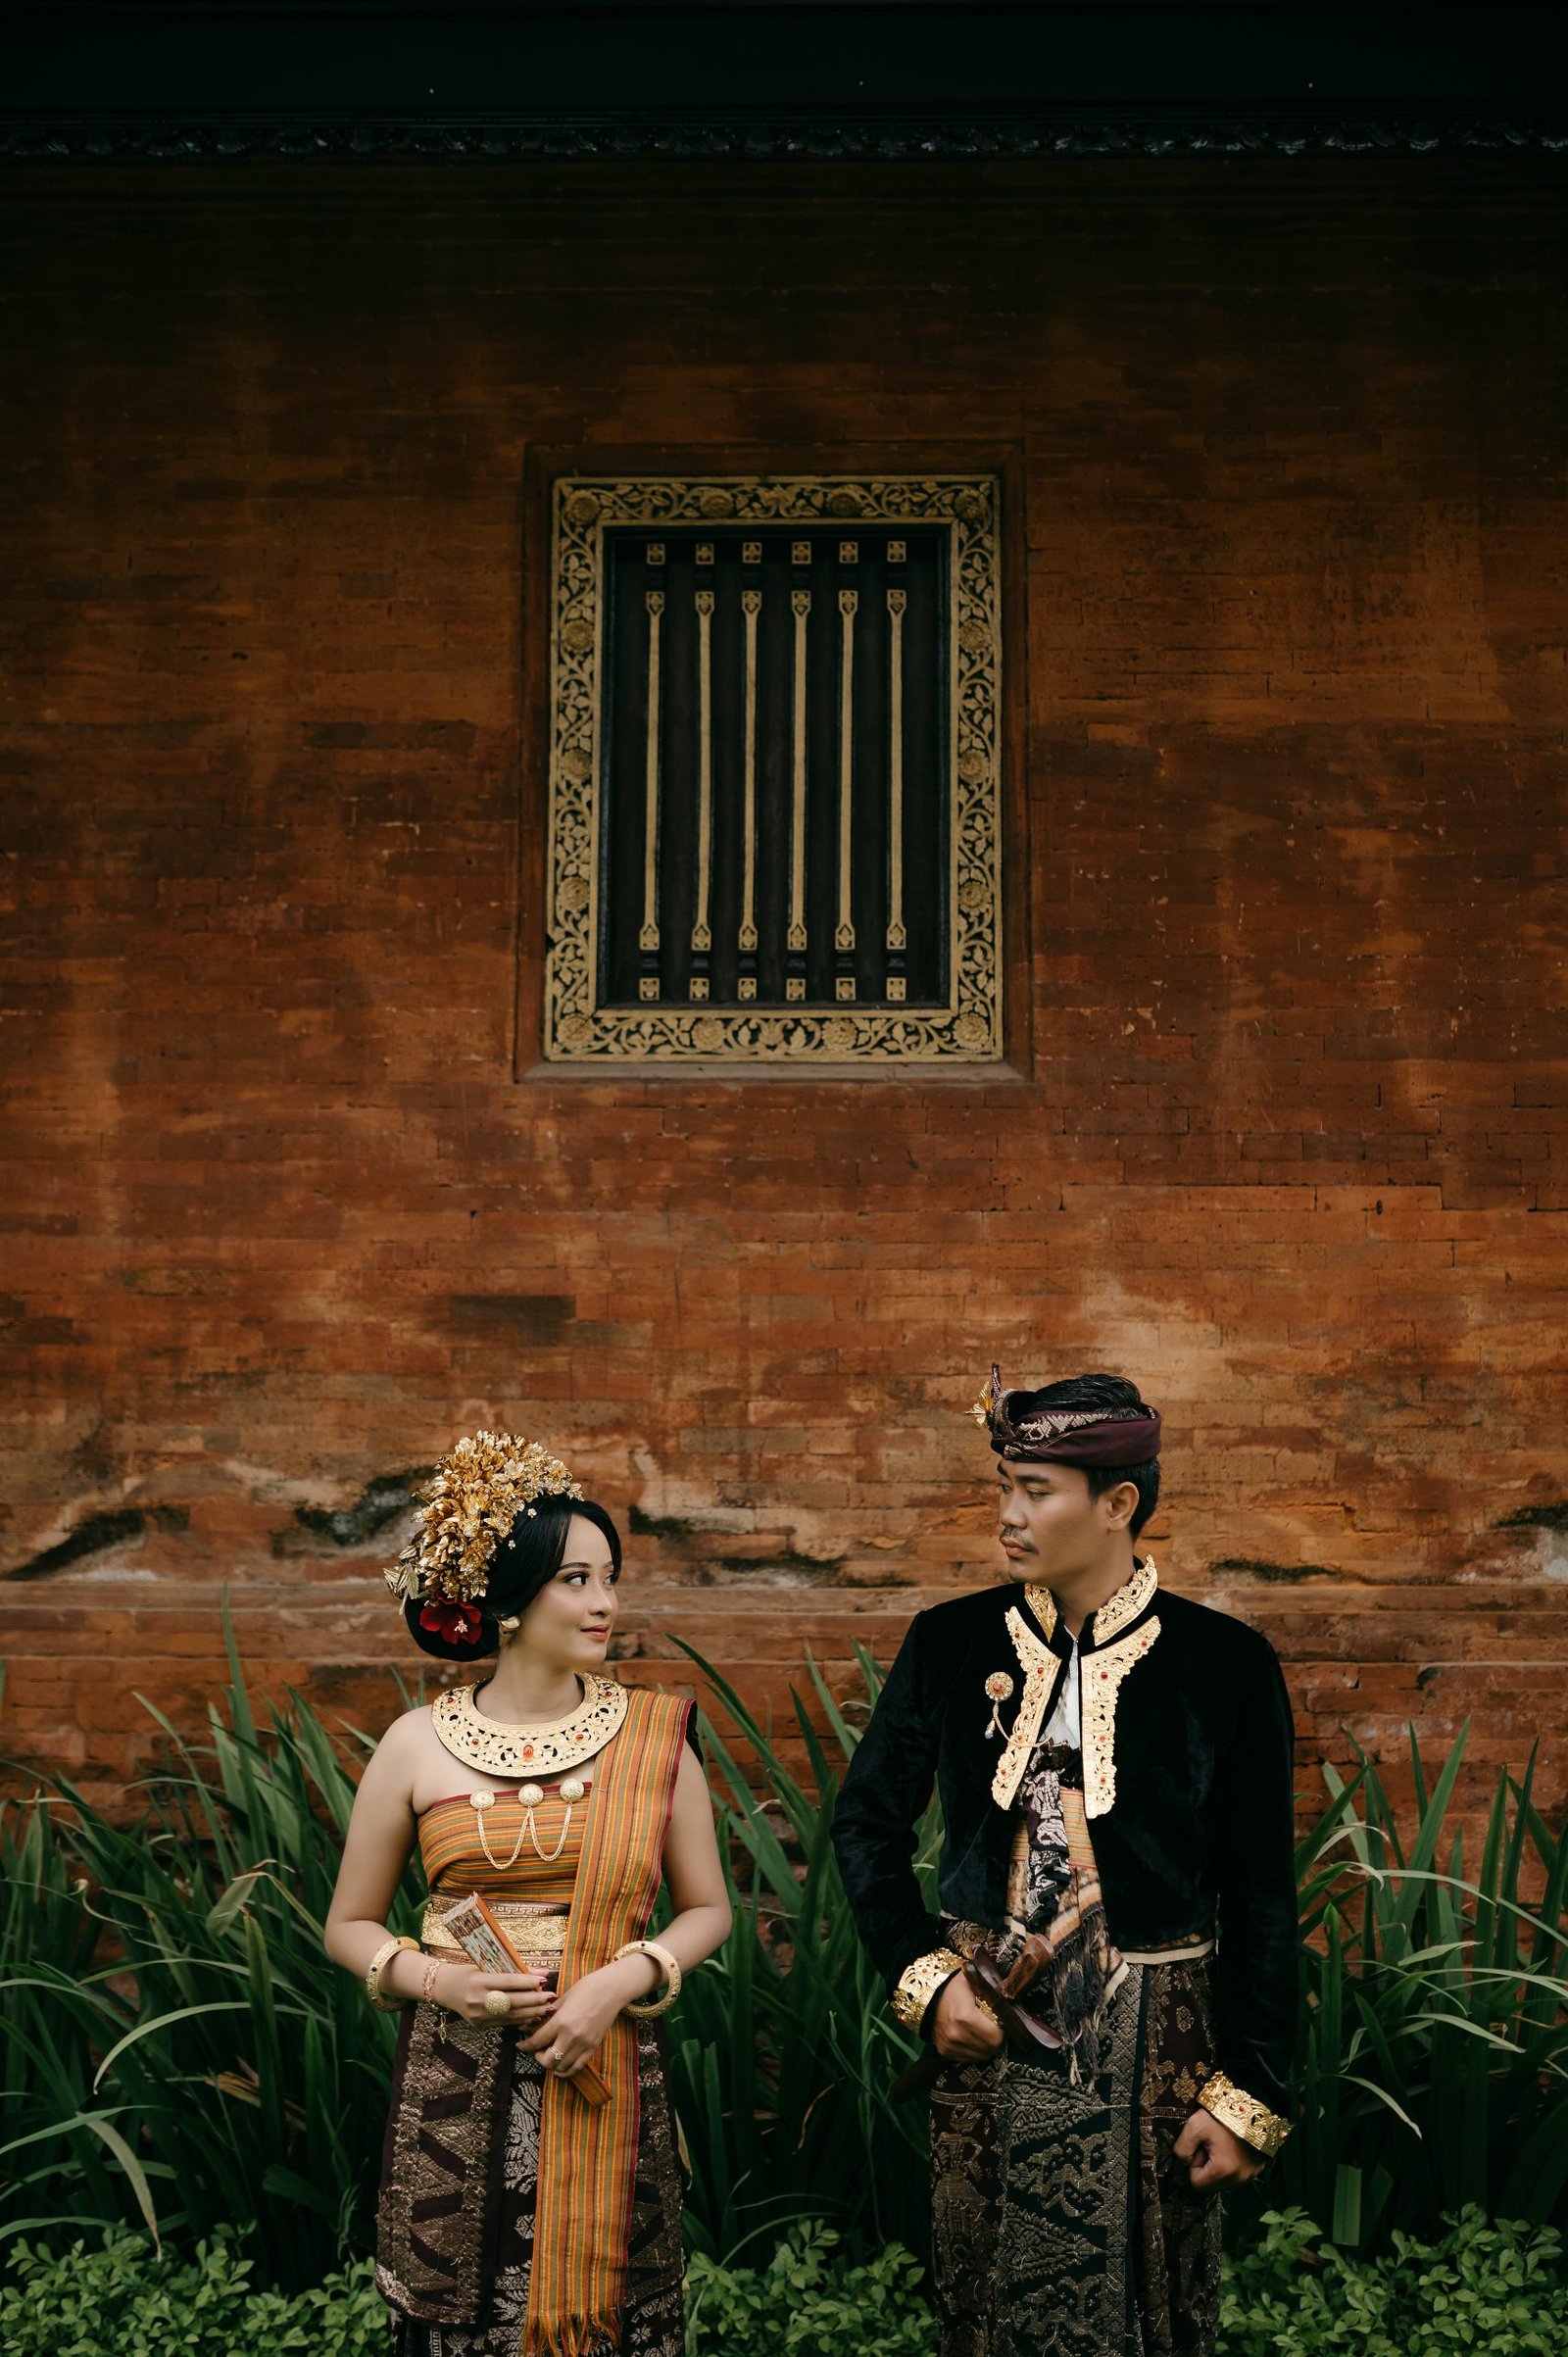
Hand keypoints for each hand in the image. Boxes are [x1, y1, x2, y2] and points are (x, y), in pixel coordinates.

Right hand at [438, 1963, 555, 2027]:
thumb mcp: (487, 1966)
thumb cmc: (469, 1972)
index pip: (507, 1982)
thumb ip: (513, 1970)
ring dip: (532, 2013)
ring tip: (548, 2008)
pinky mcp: (480, 2025)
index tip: (544, 1980)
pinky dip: (521, 2020)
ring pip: (510, 2015)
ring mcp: (478, 2015)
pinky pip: (504, 2023)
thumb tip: (541, 1971)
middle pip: (511, 2001)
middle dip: (534, 2001)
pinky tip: (534, 2017)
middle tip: (551, 1997)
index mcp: (479, 1981)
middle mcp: (478, 1999)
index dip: (526, 1982)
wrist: (445, 1988)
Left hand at [522, 1957, 650, 2076]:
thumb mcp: (563, 1998)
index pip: (537, 2041)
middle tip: (537, 2050)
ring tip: (549, 2056)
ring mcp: (584, 2044)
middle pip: (548, 2061)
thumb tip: (533, 2024)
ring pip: (562, 2067)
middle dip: (538, 2058)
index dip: (525, 2046)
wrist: (612, 1989)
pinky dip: (567, 2070)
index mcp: (561, 2021)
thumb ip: (549, 2014)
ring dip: (552, 2065)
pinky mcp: (593, 2047)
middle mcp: (571, 2036)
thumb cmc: (587, 1988)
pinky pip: (577, 2066)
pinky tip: (561, 2068)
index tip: (520, 2045)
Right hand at [931, 1970, 1005, 2060]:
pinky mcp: (944, 2052)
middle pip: (990, 2049)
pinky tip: (970, 2037)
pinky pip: (969, 2059)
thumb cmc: (953, 1988)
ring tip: (981, 2031)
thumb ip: (991, 1988)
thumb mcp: (972, 1981)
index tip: (999, 2021)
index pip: (996, 2037)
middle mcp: (956, 2035)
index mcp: (965, 2017)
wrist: (927, 1998)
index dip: (1002, 2030)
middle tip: (991, 2026)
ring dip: (985, 2046)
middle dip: (995, 2039)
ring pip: (981, 2057)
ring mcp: (949, 2046)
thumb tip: (1010, 1995)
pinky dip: (974, 2050)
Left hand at [1173, 2106, 1263, 2189]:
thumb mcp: (1194, 2125)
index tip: (1201, 2147)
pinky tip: (1233, 2147)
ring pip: (1224, 2181)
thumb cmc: (1224, 2115)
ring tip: (1223, 2145)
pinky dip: (1232, 2164)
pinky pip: (1237, 2175)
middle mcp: (1239, 2179)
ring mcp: (1250, 2175)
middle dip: (1207, 2167)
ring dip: (1219, 2166)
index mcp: (1223, 2171)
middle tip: (1211, 2145)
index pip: (1196, 2183)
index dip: (1194, 2164)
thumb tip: (1184, 2161)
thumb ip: (1182, 2148)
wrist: (1252, 2106)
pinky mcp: (1257, 2169)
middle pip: (1211, 2184)